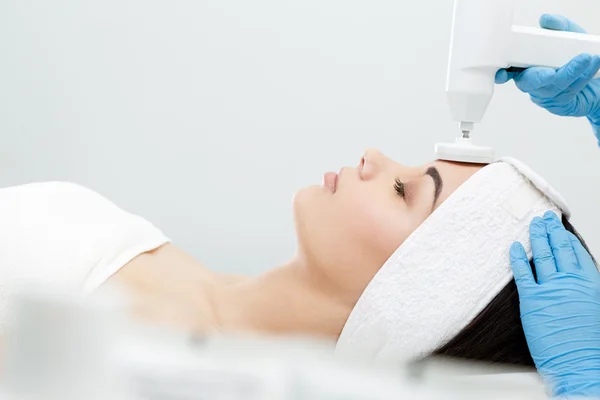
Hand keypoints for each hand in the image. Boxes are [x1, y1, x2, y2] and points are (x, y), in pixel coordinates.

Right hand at [496, 15, 599, 141]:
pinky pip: (569, 93)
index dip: (504, 73)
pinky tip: (592, 64)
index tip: (502, 74)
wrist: (597, 79)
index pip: (509, 71)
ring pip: (553, 87)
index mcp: (527, 66)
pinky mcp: (561, 105)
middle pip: (530, 82)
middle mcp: (533, 83)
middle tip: (550, 73)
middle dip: (540, 77)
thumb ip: (559, 26)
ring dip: (570, 73)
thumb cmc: (578, 56)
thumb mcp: (570, 36)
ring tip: (585, 59)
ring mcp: (546, 95)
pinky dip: (582, 78)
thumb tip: (546, 20)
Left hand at [510, 211, 599, 397]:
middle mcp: (570, 282)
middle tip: (545, 218)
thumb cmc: (588, 344)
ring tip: (532, 224)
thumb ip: (582, 292)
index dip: (567, 239)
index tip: (561, 229)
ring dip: (536, 237)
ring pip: (542, 255)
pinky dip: (517, 258)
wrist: (580, 363)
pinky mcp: (532, 300)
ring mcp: (551, 289)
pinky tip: (513, 246)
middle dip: (551, 231)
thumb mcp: (593, 310)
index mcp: (589, 284)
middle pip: (559, 249)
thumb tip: (573, 282)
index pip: (576, 254)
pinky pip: (522, 272)